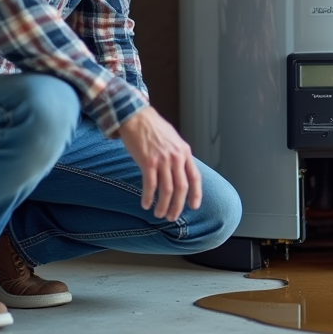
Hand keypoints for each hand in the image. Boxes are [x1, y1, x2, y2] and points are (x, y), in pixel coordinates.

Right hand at [117, 106, 202, 221]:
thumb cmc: (153, 127)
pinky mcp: (147, 162)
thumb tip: (181, 171)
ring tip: (159, 214)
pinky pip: (150, 185)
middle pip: (181, 188)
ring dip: (163, 206)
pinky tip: (146, 204)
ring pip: (167, 190)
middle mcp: (176, 157)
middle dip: (178, 206)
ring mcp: (162, 160)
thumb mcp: (173, 139)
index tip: (194, 206)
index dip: (196, 194)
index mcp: (184, 152)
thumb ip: (178, 155)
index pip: (195, 177)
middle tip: (172, 217)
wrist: (136, 116)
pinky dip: (148, 197)